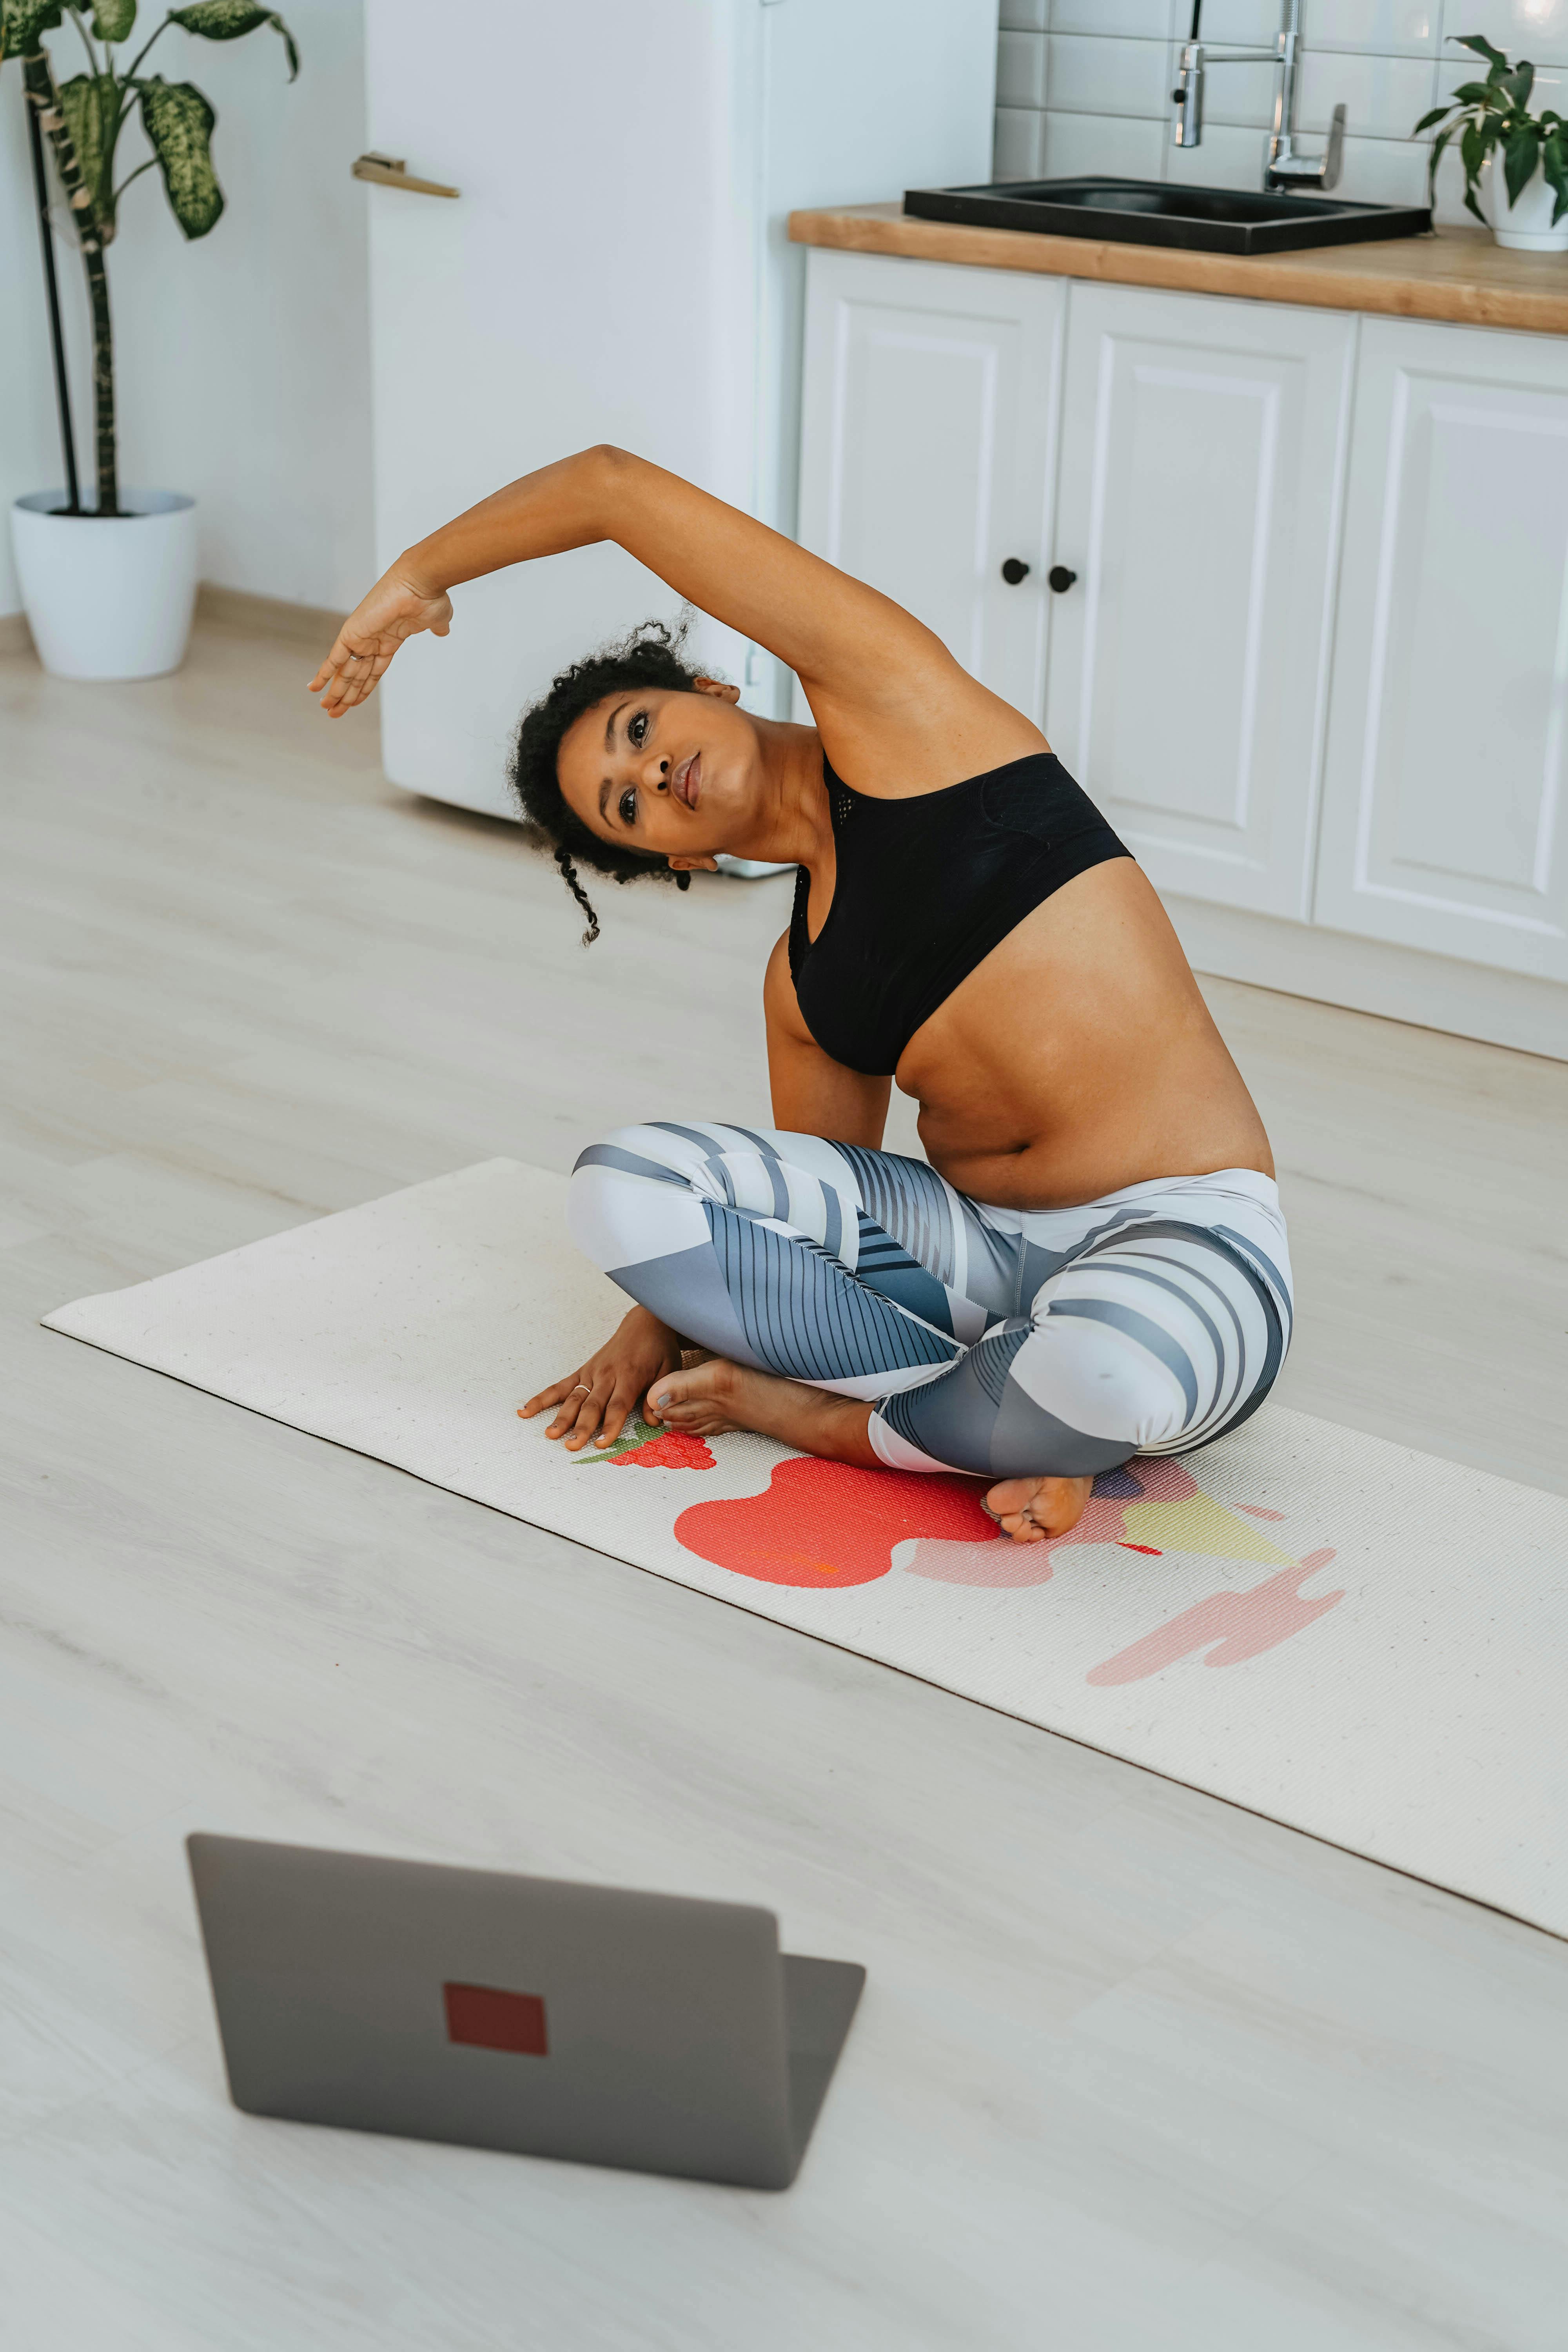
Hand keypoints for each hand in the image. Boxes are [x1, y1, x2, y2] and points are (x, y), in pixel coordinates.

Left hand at [307, 566, 453, 715]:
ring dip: (336, 691)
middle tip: (334, 712)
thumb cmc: (429, 598)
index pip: (373, 670)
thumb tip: (442, 630)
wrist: (419, 583)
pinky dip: (324, 672)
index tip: (355, 701)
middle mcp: (372, 639)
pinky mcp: (352, 633)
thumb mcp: (437, 619)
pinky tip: (315, 687)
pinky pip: (335, 658)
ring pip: (345, 671)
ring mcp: (362, 637)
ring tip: (327, 709)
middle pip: (356, 674)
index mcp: (390, 639)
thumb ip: (436, 627)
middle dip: (346, 695)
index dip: (364, 687)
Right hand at [519, 1305, 684, 1451]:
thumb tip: (655, 1422)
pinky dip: (542, 1398)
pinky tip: (526, 1411)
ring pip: (574, 1398)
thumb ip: (659, 1395)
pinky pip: (560, 1386)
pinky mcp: (583, 1370)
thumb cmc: (658, 1349)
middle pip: (592, 1405)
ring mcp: (591, 1372)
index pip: (617, 1406)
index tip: (601, 1444)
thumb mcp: (668, 1369)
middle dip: (581, 1427)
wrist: (644, 1322)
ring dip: (561, 1417)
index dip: (609, 1426)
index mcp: (629, 1376)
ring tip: (550, 1434)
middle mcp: (606, 1374)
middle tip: (572, 1446)